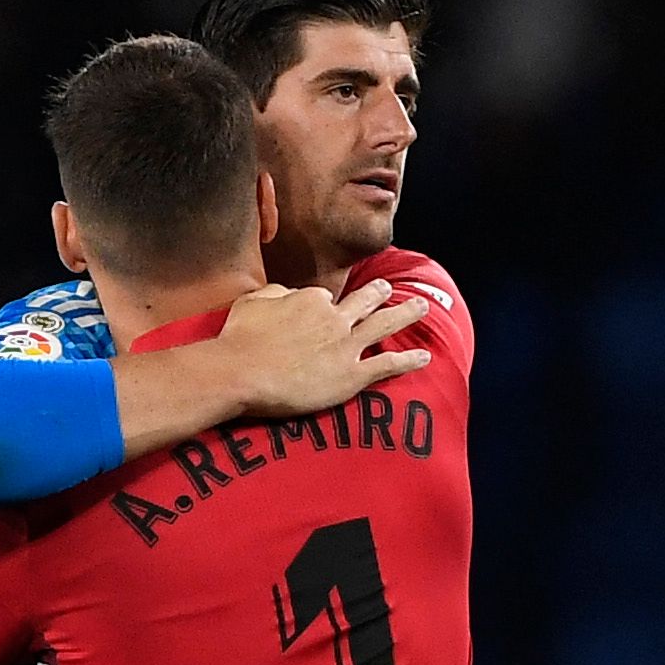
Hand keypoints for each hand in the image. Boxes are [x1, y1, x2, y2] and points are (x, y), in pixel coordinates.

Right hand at [211, 278, 432, 418]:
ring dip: (406, 314)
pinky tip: (425, 357)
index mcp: (310, 298)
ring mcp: (346, 345)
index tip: (315, 317)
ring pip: (383, 325)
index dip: (322, 308)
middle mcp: (334, 317)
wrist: (241, 372)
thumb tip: (287, 293)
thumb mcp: (251, 302)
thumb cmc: (239, 339)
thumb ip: (274, 293)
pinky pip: (388, 364)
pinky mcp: (352, 375)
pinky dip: (409, 360)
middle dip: (380, 293)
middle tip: (390, 289)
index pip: (325, 298)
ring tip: (422, 306)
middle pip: (364, 301)